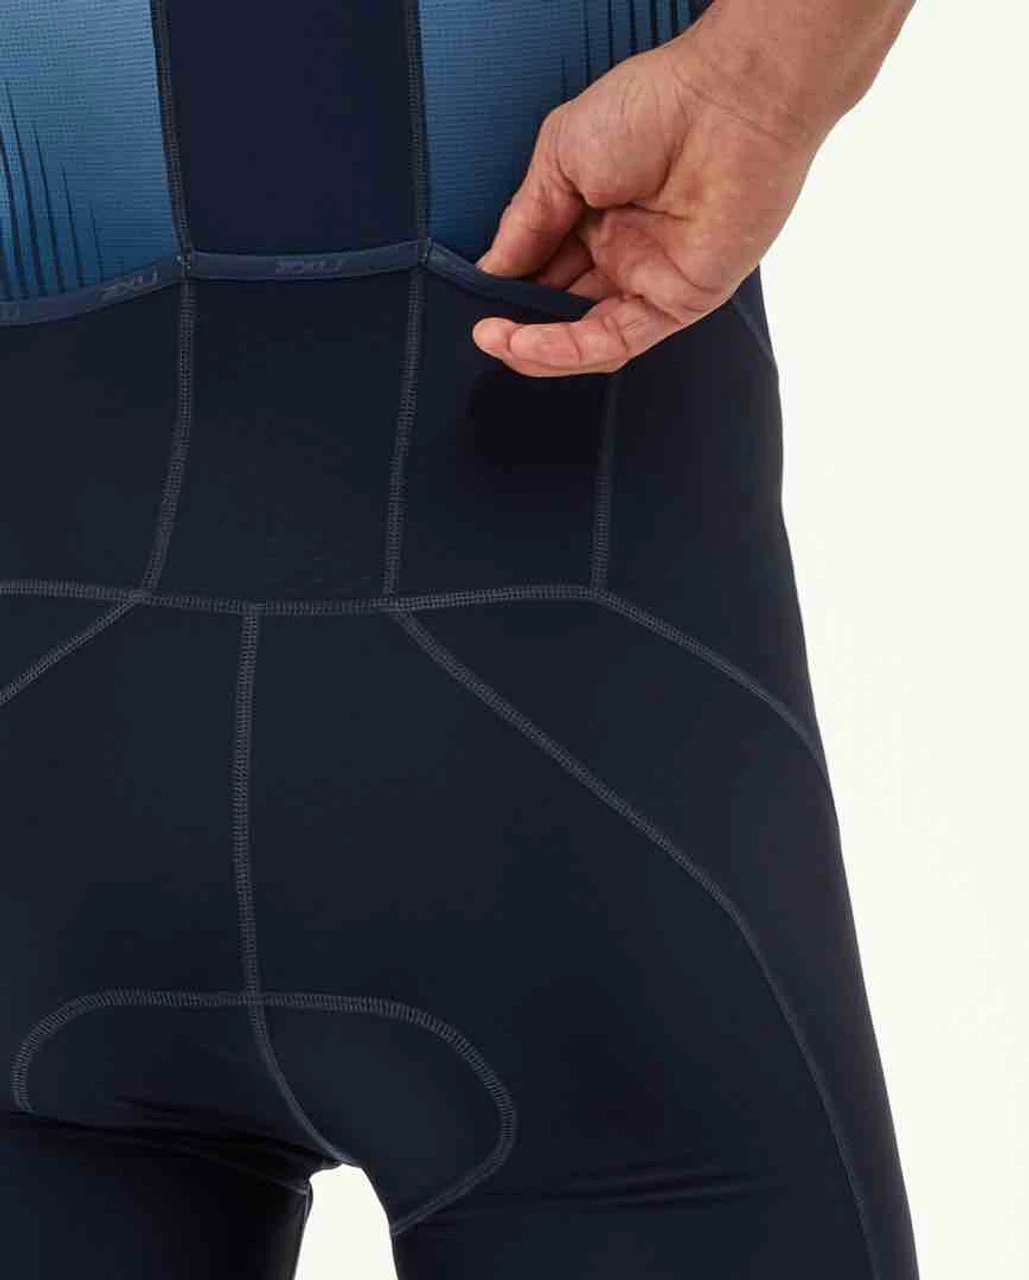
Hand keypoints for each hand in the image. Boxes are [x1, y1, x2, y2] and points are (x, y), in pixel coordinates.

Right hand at [470, 23, 830, 377]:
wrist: (727, 104)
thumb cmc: (655, 107)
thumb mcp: (561, 157)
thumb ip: (526, 220)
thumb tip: (493, 269)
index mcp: (594, 215)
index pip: (541, 271)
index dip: (507, 291)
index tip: (474, 299)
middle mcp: (622, 254)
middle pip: (560, 311)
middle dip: (516, 326)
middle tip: (482, 327)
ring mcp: (648, 282)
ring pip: (584, 339)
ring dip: (536, 350)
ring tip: (496, 340)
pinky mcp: (677, 304)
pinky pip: (615, 340)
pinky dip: (567, 349)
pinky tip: (528, 344)